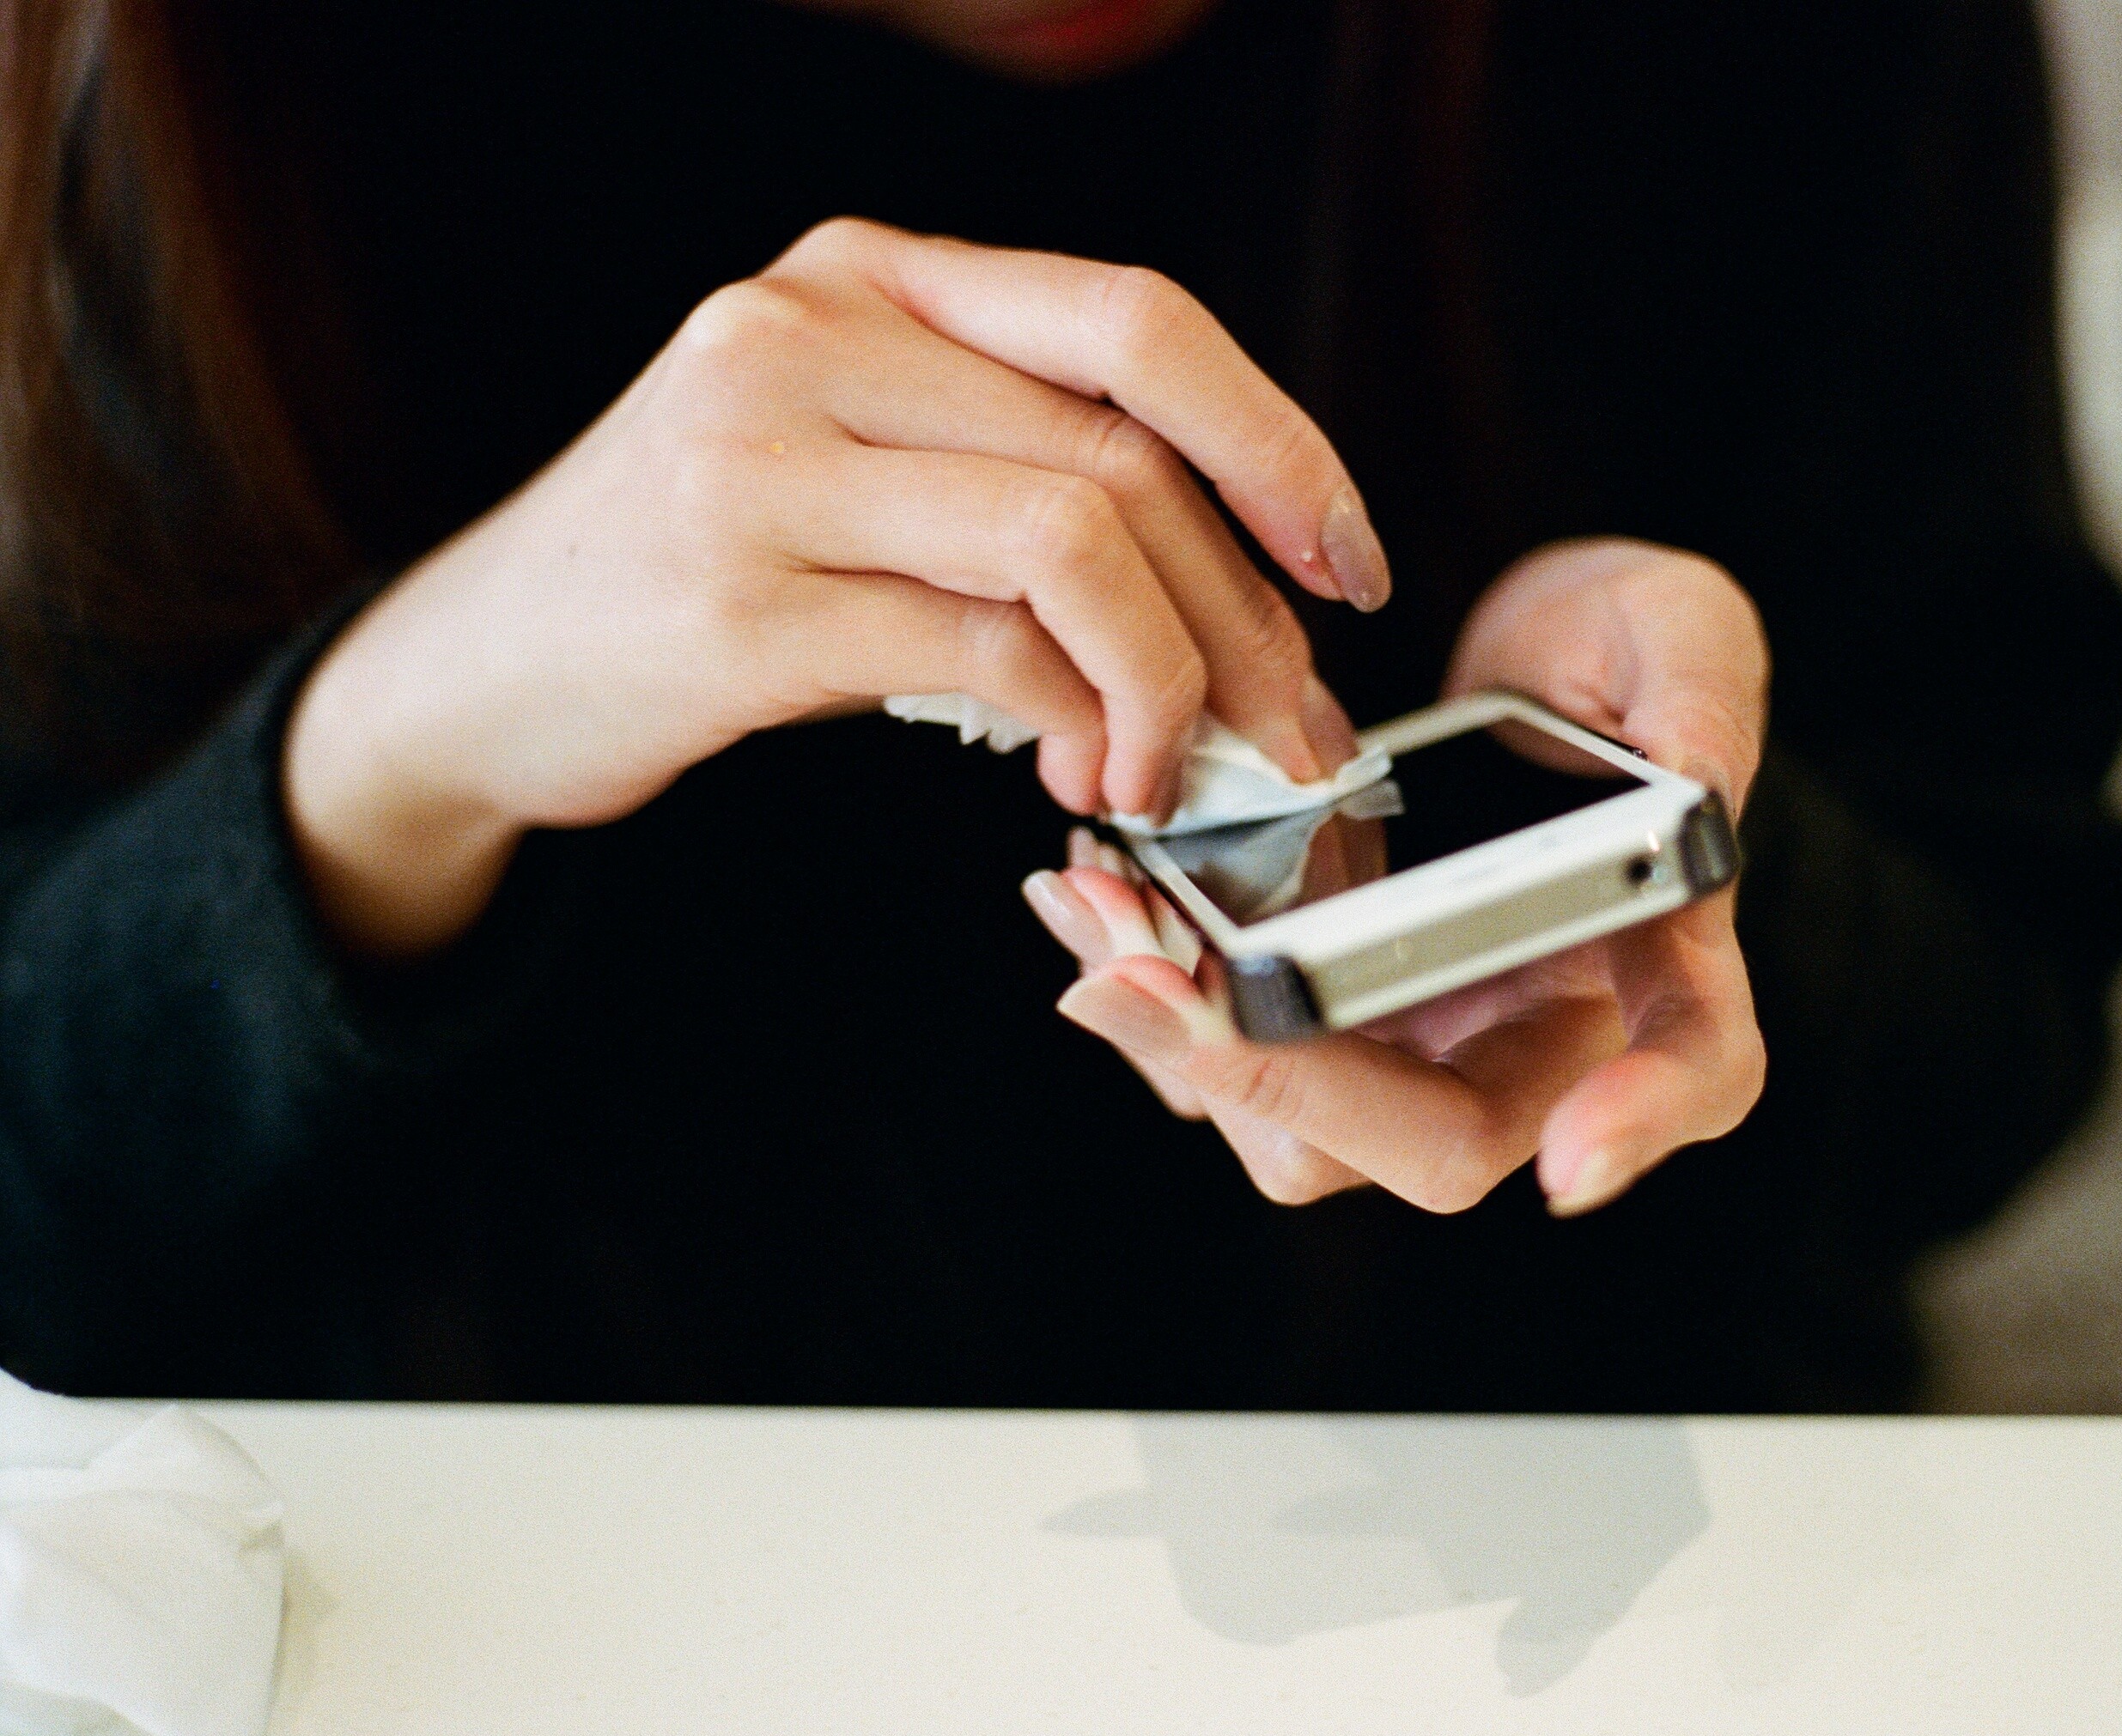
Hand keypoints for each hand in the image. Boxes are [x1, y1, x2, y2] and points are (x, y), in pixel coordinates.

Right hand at [286, 218, 1387, 957]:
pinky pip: (980, 651)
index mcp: (864, 278)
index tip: (1348, 561)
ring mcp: (756, 458)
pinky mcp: (730, 601)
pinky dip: (1072, 724)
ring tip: (1175, 769)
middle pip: (1122, 448)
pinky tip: (1081, 774)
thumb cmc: (700, 574)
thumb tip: (1247, 594)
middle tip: (1293, 725)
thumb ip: (1018, 473)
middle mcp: (806, 333)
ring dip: (1173, 678)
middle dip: (1249, 608)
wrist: (474, 670)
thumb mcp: (855, 467)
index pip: (1134, 321)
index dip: (1276, 441)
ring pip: (1072, 538)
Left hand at [1025, 538, 1768, 1216]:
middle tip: (1151, 980)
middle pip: (1438, 1143)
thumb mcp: (1678, 634)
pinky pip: (1237, 1062)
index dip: (1638, 1121)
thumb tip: (1697, 781)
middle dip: (1290, 1082)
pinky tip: (1091, 896)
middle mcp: (1544, 1038)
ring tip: (1095, 919)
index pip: (1693, 1071)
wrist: (1525, 660)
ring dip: (1187, 1048)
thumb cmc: (1625, 651)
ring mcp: (1428, 1045)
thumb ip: (1700, 698)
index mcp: (1668, 962)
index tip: (1572, 1160)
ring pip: (1308, 1134)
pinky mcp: (1331, 1023)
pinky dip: (1155, 998)